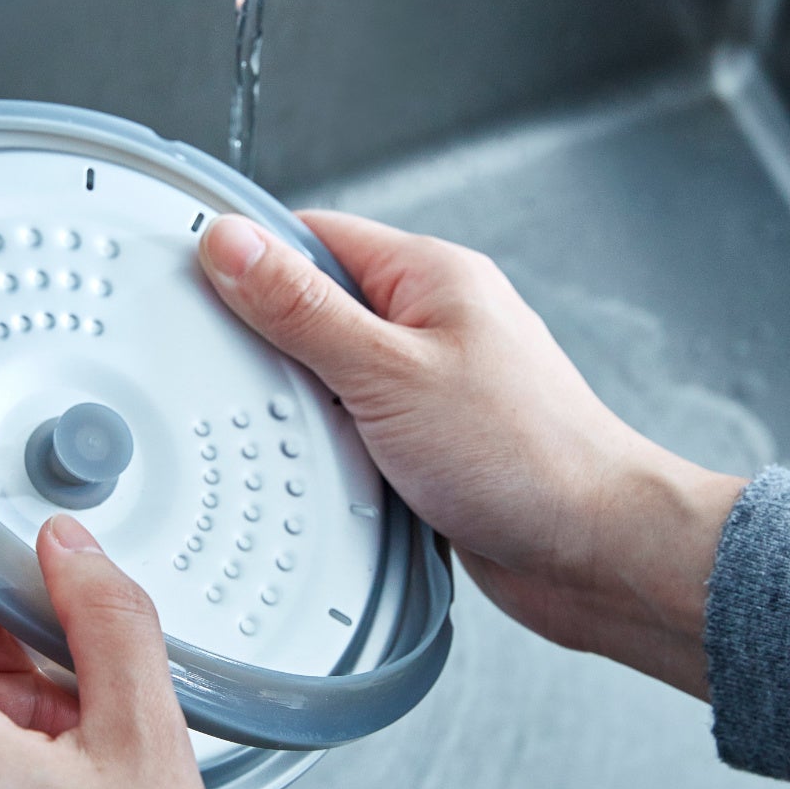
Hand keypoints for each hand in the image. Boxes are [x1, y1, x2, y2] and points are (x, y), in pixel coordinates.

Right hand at [198, 211, 745, 698]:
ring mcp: (432, 382)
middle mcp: (434, 321)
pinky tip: (326, 470)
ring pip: (332, 373)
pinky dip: (333, 447)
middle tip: (238, 373)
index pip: (312, 234)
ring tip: (298, 429)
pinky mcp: (430, 440)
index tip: (193, 276)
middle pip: (316, 304)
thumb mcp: (387, 372)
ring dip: (305, 403)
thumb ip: (302, 308)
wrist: (596, 553)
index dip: (248, 253)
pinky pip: (356, 426)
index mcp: (429, 276)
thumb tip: (233, 244)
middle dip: (271, 340)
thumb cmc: (528, 458)